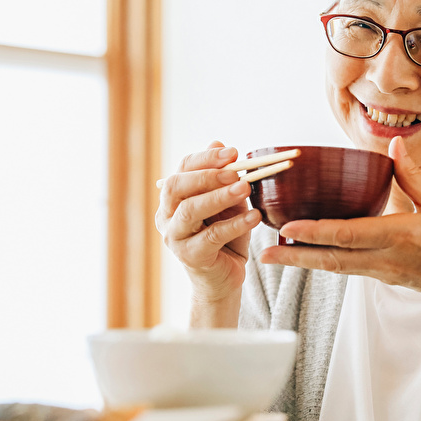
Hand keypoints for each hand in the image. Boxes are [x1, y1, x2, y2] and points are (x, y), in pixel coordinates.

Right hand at [155, 141, 260, 304]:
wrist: (224, 278)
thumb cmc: (225, 236)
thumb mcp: (228, 202)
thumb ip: (223, 177)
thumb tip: (218, 142)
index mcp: (173, 198)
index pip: (182, 169)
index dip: (206, 158)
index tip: (233, 152)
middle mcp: (166, 216)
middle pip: (176, 187)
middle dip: (207, 175)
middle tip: (236, 171)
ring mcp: (174, 237)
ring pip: (190, 210)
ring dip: (219, 196)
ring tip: (245, 188)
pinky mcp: (190, 257)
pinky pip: (211, 236)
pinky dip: (234, 224)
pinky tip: (253, 216)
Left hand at [258, 137, 420, 307]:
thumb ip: (413, 176)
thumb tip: (392, 144)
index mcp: (400, 237)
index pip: (349, 236)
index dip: (316, 233)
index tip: (287, 229)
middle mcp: (385, 259)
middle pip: (331, 260)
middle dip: (294, 258)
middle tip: (262, 254)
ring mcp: (382, 273)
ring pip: (335, 268)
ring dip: (303, 262)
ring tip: (273, 254)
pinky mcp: (383, 278)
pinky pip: (347, 269)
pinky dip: (323, 261)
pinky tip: (306, 254)